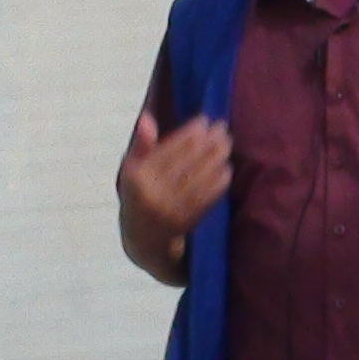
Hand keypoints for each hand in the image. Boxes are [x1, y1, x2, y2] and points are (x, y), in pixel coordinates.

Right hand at [118, 111, 232, 278]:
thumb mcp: (132, 171)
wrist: (142, 241)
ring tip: (227, 143)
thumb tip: (147, 118)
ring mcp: (167, 209)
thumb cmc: (139, 196)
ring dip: (216, 159)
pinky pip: (204, 198)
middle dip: (207, 142)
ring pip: (198, 178)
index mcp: (136, 176)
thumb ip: (141, 145)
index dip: (189, 132)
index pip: (168, 149)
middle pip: (186, 161)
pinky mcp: (183, 222)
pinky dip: (218, 183)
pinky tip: (227, 169)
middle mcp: (150, 193)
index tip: (204, 120)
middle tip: (222, 128)